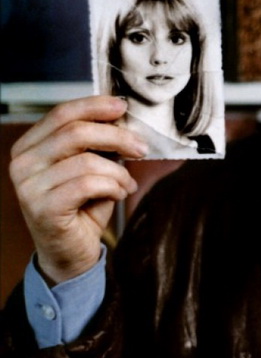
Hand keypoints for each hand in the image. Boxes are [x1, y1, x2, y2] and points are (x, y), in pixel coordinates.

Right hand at [9, 96, 147, 284]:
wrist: (71, 251)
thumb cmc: (83, 206)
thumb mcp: (91, 166)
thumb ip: (97, 142)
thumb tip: (120, 115)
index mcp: (30, 146)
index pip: (62, 114)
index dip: (94, 106)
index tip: (123, 107)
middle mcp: (22, 163)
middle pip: (76, 132)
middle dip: (117, 137)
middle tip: (142, 148)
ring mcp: (28, 186)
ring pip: (87, 160)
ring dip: (118, 172)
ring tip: (126, 184)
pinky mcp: (42, 207)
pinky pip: (88, 184)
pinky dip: (113, 187)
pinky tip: (118, 194)